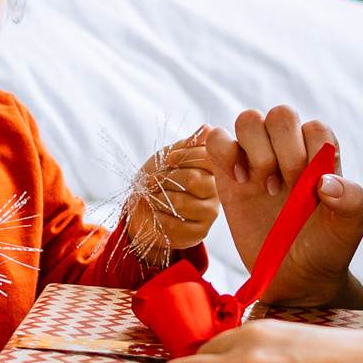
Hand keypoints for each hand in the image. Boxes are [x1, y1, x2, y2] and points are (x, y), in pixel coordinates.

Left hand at [124, 130, 219, 259]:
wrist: (144, 208)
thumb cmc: (160, 179)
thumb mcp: (170, 156)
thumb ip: (188, 145)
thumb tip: (207, 129)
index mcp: (214, 168)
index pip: (208, 157)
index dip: (184, 156)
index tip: (169, 159)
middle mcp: (217, 191)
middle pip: (194, 180)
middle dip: (166, 179)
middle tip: (153, 181)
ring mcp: (209, 213)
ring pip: (182, 203)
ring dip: (158, 198)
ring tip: (152, 196)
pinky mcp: (199, 233)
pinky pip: (176, 224)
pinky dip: (158, 216)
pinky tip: (153, 211)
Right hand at [206, 106, 362, 306]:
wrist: (296, 278)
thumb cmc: (327, 248)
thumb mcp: (350, 229)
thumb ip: (351, 200)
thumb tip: (325, 181)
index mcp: (321, 155)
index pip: (315, 129)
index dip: (312, 152)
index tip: (312, 189)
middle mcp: (289, 151)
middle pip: (281, 115)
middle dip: (284, 149)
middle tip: (286, 187)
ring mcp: (256, 160)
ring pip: (248, 120)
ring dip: (257, 151)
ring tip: (265, 187)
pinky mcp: (228, 174)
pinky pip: (217, 140)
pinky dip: (225, 152)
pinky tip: (240, 181)